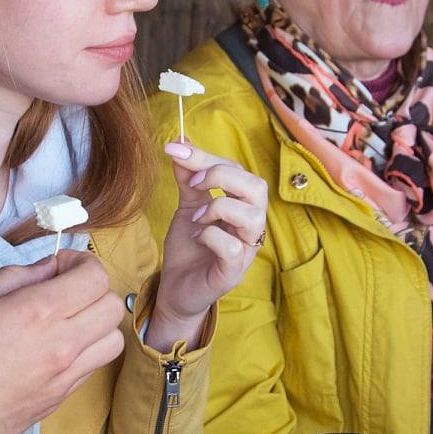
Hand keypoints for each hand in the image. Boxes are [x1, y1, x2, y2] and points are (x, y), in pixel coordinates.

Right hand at [0, 250, 124, 433]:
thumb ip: (17, 277)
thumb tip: (48, 269)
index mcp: (39, 311)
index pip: (95, 277)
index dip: (82, 263)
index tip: (59, 266)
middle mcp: (63, 342)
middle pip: (113, 306)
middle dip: (94, 290)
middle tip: (65, 290)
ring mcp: (66, 373)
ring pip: (114, 339)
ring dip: (98, 323)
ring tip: (68, 321)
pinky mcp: (63, 396)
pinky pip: (96, 365)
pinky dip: (88, 349)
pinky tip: (58, 346)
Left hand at [148, 141, 268, 350]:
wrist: (175, 289)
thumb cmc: (188, 248)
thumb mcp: (186, 207)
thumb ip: (187, 179)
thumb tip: (180, 144)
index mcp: (242, 206)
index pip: (239, 171)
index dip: (208, 157)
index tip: (175, 149)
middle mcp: (250, 226)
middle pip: (257, 187)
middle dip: (222, 176)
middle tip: (192, 185)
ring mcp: (245, 250)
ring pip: (252, 216)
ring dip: (218, 207)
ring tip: (195, 217)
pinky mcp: (233, 272)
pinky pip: (233, 247)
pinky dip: (211, 236)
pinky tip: (196, 237)